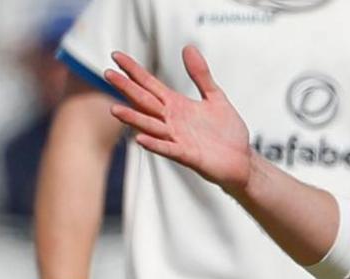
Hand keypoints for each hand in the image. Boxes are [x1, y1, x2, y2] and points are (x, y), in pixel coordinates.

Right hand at [104, 46, 253, 193]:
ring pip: (151, 126)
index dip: (134, 70)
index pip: (149, 84)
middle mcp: (172, 121)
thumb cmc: (227, 131)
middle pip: (144, 101)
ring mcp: (178, 139)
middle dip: (127, 88)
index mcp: (176, 105)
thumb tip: (188, 47)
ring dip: (133, 118)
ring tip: (114, 109)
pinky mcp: (188, 156)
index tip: (116, 56)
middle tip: (107, 74)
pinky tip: (140, 139)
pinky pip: (168, 149)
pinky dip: (155, 144)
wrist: (242, 160)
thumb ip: (200, 75)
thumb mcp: (215, 97)